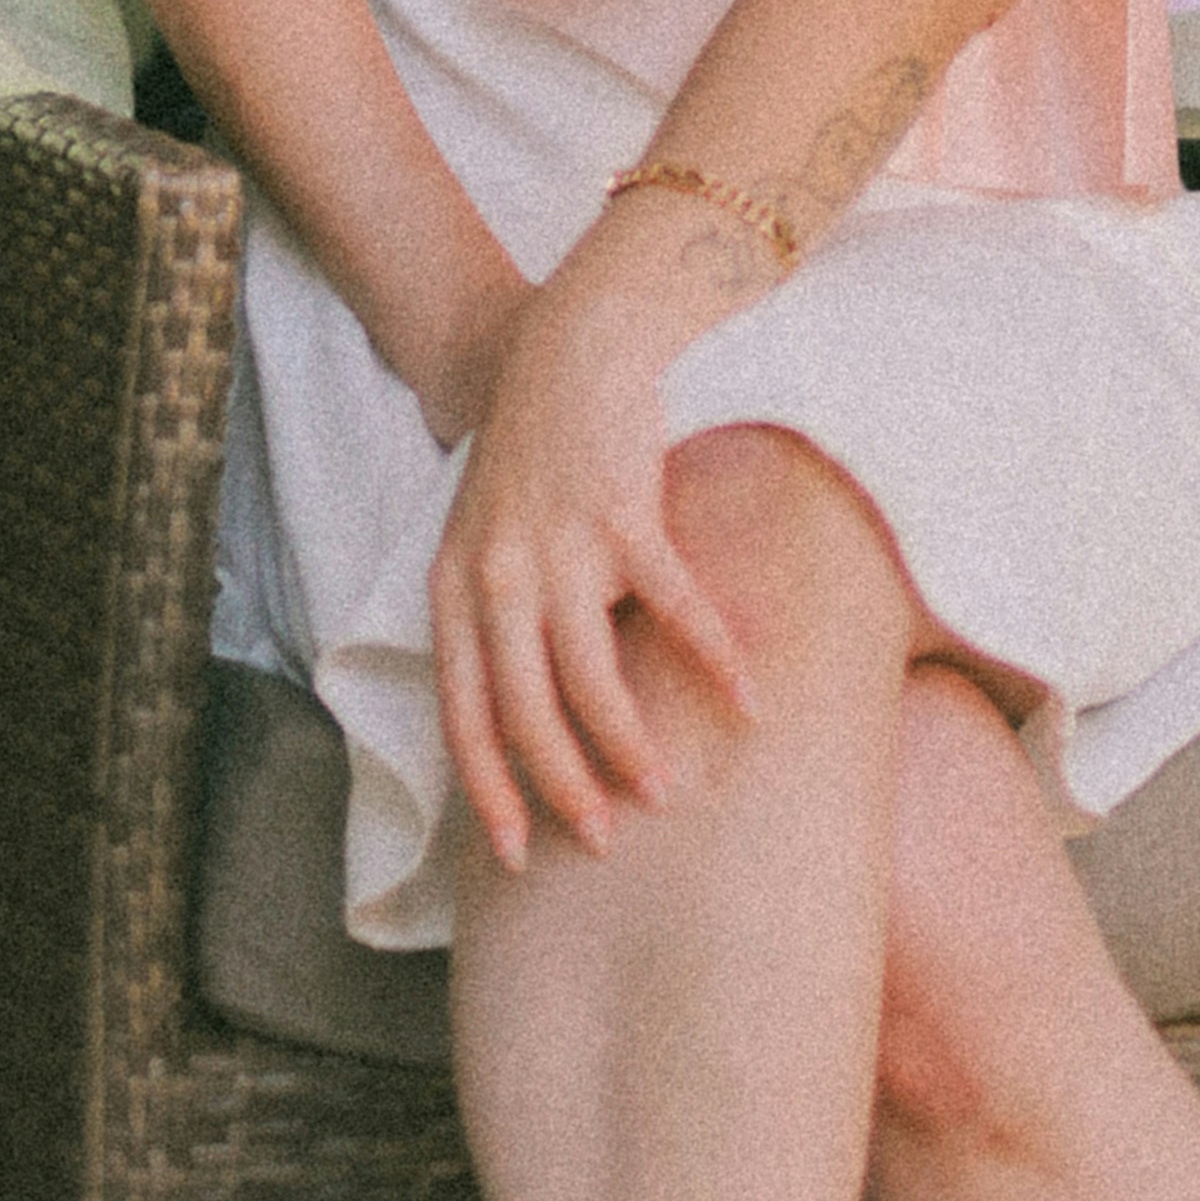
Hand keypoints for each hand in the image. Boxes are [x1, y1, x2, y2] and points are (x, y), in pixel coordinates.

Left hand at [424, 217, 761, 866]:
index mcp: (453, 587)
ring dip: (627, 744)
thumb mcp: (485, 538)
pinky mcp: (623, 516)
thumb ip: (493, 618)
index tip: (513, 854)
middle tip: (602, 839)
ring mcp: (558, 546)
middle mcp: (496, 575)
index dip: (486, 790)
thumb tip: (522, 716)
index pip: (461, 714)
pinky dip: (712, 658)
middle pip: (524, 712)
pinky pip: (671, 608)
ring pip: (588, 678)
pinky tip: (746, 698)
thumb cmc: (534, 452)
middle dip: (562, 786)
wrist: (571, 346)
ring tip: (663, 790)